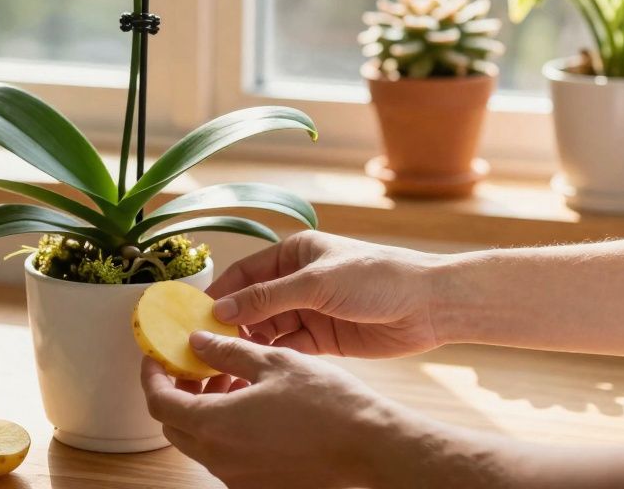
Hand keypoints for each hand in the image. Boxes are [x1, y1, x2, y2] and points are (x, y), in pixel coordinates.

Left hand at [141, 331, 414, 488]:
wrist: (372, 448)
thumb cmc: (327, 404)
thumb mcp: (273, 362)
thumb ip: (227, 352)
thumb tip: (197, 343)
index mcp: (214, 425)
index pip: (160, 402)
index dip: (153, 376)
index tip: (156, 357)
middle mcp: (220, 459)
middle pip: (176, 426)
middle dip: (177, 392)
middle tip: (193, 365)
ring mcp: (239, 477)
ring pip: (202, 441)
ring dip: (204, 410)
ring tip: (231, 378)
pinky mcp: (260, 485)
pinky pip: (228, 456)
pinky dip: (227, 429)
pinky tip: (252, 405)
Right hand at [207, 230, 445, 357]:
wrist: (429, 306)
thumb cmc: (377, 278)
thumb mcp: (317, 283)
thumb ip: (268, 297)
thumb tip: (222, 309)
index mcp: (294, 254)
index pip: (245, 273)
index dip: (220, 294)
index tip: (194, 317)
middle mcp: (297, 281)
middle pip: (252, 304)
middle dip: (231, 324)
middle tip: (206, 347)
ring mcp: (310, 311)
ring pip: (268, 329)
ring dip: (250, 344)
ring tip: (227, 363)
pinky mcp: (323, 339)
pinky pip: (289, 348)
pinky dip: (274, 357)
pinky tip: (258, 369)